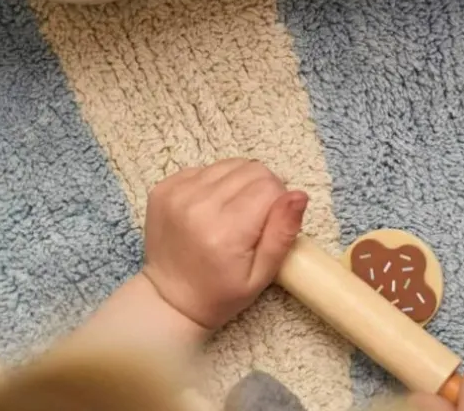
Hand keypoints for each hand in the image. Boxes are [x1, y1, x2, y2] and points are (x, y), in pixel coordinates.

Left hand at [142, 159, 307, 331]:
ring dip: (237, 183)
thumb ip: (283, 235)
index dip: (277, 202)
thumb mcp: (261, 276)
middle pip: (252, 170)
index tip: (268, 224)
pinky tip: (209, 210)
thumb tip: (299, 196)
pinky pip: (204, 169)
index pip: (269, 186)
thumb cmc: (219, 293)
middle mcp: (199, 206)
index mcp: (226, 231)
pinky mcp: (164, 188)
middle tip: (252, 219)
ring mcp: (177, 194)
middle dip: (261, 190)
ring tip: (230, 213)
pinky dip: (214, 184)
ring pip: (230, 165)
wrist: (168, 299)